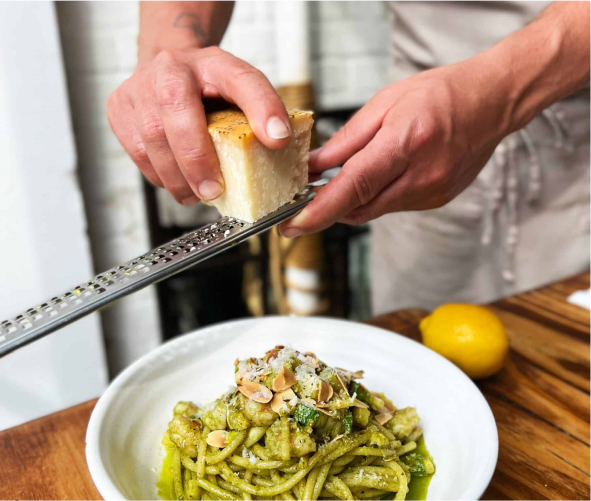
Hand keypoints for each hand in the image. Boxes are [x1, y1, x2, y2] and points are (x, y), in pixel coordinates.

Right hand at [107, 47, 290, 204]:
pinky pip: (137, 151)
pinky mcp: (118, 108)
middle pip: (176, 112)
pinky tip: (177, 182)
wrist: (167, 69)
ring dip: (176, 177)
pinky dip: (159, 175)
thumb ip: (262, 111)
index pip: (241, 80)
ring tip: (197, 194)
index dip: (261, 108)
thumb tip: (278, 140)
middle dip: (196, 160)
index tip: (278, 139)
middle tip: (213, 190)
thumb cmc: (208, 88)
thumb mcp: (241, 92)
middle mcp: (170, 68)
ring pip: (151, 139)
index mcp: (212, 62)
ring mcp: (138, 87)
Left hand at [279, 61, 513, 236]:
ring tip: (339, 181)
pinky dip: (375, 197)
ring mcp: (432, 193)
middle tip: (301, 204)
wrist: (492, 102)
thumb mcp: (385, 104)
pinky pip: (392, 206)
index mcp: (406, 143)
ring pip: (374, 210)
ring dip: (351, 201)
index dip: (320, 210)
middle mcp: (421, 176)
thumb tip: (314, 166)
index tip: (293, 225)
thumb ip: (347, 141)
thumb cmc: (440, 94)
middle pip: (360, 207)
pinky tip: (376, 177)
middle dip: (327, 209)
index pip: (354, 187)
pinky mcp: (437, 200)